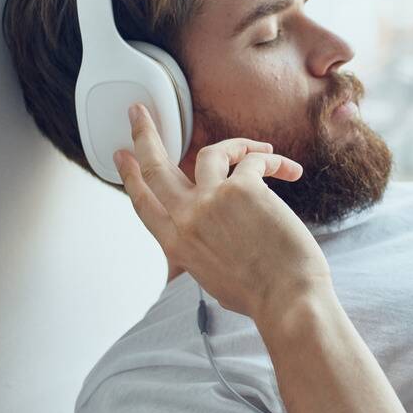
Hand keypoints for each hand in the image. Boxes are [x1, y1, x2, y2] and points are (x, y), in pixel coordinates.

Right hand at [113, 103, 334, 324]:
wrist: (288, 300)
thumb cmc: (259, 296)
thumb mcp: (213, 277)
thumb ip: (201, 251)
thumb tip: (203, 239)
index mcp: (176, 245)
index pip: (144, 203)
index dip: (130, 177)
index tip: (122, 156)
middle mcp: (187, 219)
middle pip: (155, 167)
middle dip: (145, 135)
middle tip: (140, 112)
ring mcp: (212, 200)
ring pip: (205, 151)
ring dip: (235, 144)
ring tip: (258, 148)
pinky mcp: (244, 188)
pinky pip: (253, 161)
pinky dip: (273, 162)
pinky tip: (290, 171)